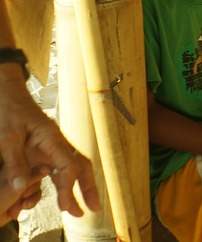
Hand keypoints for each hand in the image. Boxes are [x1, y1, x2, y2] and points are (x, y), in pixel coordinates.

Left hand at [0, 77, 100, 219]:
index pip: (69, 165)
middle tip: (94, 208)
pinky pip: (55, 167)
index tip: (65, 206)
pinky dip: (60, 183)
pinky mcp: (41, 149)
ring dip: (75, 188)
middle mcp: (55, 143)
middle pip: (79, 165)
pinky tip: (60, 194)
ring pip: (69, 168)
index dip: (68, 187)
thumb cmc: (7, 109)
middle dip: (87, 188)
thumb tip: (22, 188)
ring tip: (77, 208)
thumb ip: (14, 162)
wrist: (5, 92)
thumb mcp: (6, 136)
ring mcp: (49, 146)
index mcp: (51, 137)